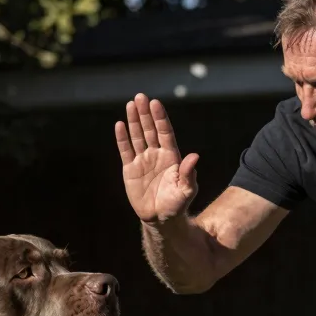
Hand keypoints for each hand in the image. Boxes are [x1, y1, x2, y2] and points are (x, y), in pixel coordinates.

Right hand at [114, 93, 198, 223]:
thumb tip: (195, 156)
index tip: (156, 104)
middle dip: (145, 113)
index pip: (165, 132)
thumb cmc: (176, 204)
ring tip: (130, 104)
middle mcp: (156, 154)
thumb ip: (189, 173)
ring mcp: (143, 160)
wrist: (160, 218)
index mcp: (171, 156)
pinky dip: (122, 138)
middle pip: (150, 130)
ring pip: (137, 136)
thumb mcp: (186, 190)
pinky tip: (120, 125)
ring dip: (133, 121)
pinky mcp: (130, 169)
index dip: (160, 118)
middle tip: (140, 96)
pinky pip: (126, 150)